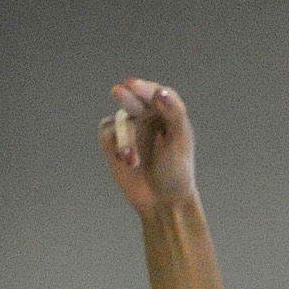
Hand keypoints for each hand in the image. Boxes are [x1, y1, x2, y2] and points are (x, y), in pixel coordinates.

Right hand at [99, 79, 196, 213]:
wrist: (163, 202)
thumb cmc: (176, 171)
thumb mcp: (180, 142)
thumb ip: (174, 113)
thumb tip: (160, 93)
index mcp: (166, 110)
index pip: (156, 92)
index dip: (145, 89)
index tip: (133, 86)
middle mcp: (146, 113)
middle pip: (134, 97)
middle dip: (127, 97)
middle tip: (118, 92)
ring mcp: (128, 124)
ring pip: (121, 119)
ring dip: (126, 138)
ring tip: (132, 161)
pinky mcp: (112, 138)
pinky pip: (108, 131)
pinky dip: (117, 145)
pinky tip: (128, 162)